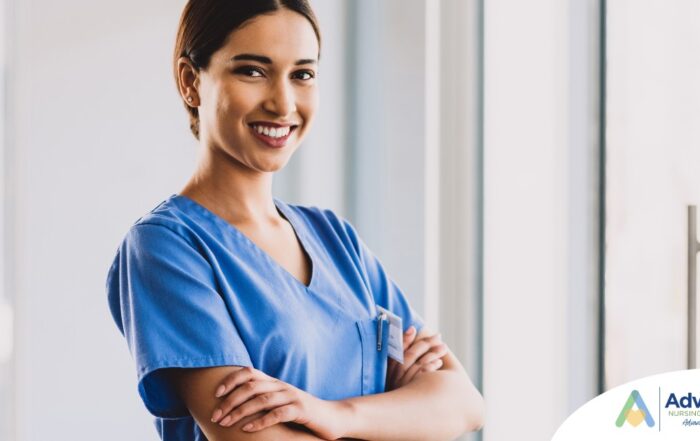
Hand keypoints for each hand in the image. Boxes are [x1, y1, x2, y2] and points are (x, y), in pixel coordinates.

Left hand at [210, 366, 346, 439]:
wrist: (332, 417)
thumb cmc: (301, 412)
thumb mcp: (280, 402)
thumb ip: (263, 400)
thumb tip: (234, 406)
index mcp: (274, 382)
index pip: (249, 373)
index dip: (231, 380)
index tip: (215, 394)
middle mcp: (281, 386)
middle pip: (251, 387)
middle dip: (230, 401)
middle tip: (215, 416)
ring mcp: (292, 397)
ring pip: (262, 400)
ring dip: (240, 411)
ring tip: (226, 423)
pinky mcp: (301, 410)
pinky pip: (278, 414)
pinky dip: (261, 421)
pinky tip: (247, 429)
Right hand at [386, 326, 447, 390]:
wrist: (392, 417)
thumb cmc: (397, 393)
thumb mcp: (394, 376)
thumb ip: (399, 357)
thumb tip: (410, 333)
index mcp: (389, 371)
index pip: (396, 350)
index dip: (405, 338)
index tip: (414, 328)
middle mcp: (395, 377)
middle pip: (411, 355)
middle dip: (425, 343)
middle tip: (438, 336)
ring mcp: (405, 386)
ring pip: (420, 364)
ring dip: (432, 353)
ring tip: (442, 347)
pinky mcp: (413, 394)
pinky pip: (424, 377)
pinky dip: (432, 367)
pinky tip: (439, 362)